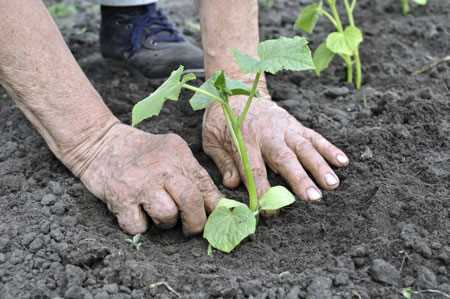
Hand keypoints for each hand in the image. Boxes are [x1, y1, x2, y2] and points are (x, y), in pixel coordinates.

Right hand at [80, 124, 220, 234]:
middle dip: (195, 222)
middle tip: (191, 227)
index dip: (214, 207)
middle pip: (191, 201)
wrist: (100, 143)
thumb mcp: (171, 152)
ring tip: (157, 212)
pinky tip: (136, 213)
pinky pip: (139, 227)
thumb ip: (192, 174)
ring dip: (165, 222)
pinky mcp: (120, 198)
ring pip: (167, 216)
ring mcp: (141, 183)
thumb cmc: (141, 153)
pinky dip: (139, 226)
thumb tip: (217, 205)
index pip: (205, 185)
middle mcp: (162, 168)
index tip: (215, 219)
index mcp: (178, 155)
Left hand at [202, 96, 348, 201]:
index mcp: (244, 139)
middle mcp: (268, 134)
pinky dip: (329, 148)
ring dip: (319, 166)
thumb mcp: (212, 140)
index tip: (269, 210)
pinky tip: (343, 162)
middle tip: (313, 198)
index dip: (262, 190)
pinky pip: (314, 136)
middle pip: (285, 159)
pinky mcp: (295, 125)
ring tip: (333, 184)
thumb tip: (233, 185)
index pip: (254, 169)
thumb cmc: (222, 119)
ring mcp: (284, 128)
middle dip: (300, 179)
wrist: (236, 89)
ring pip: (304, 148)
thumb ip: (223, 162)